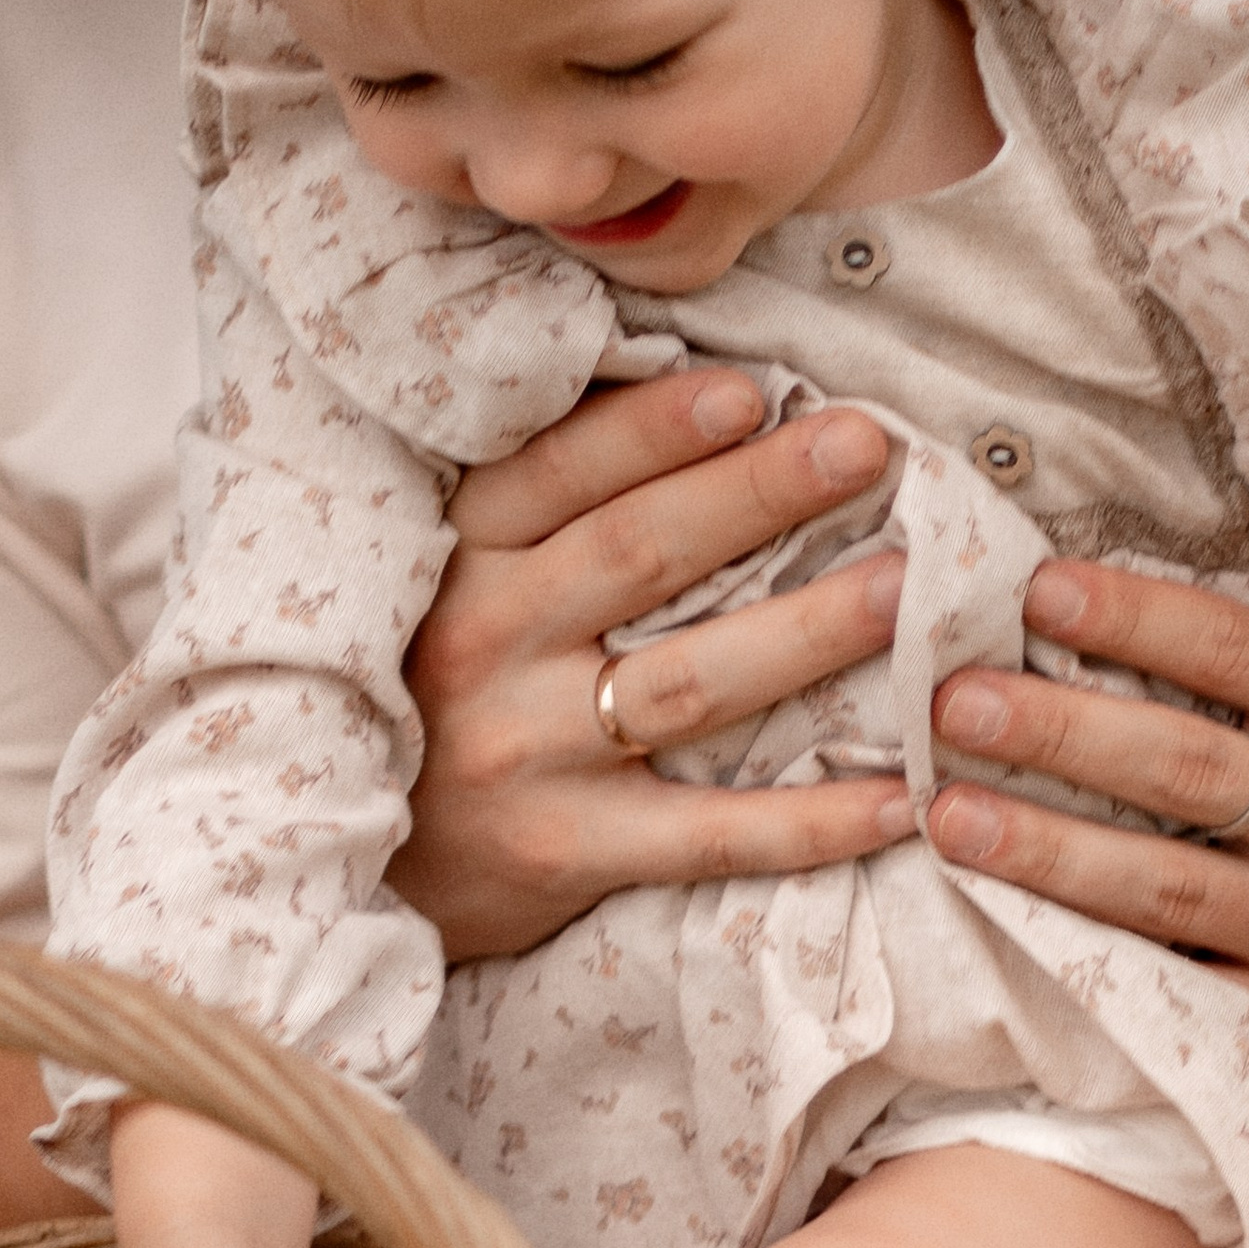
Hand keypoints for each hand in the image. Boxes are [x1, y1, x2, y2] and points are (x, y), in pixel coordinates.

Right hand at [394, 371, 911, 959]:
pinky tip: (899, 798)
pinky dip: (808, 823)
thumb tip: (702, 403)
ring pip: (689, 683)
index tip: (754, 389)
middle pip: (640, 554)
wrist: (347, 858)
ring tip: (901, 590)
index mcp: (461, 557)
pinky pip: (708, 835)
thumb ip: (548, 507)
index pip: (562, 471)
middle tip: (867, 446)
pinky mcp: (567, 851)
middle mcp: (488, 643)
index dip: (658, 428)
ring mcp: (529, 753)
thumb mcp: (452, 577)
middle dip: (759, 493)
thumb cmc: (435, 687)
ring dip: (805, 634)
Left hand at [921, 557, 1248, 1061]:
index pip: (1235, 652)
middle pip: (1183, 767)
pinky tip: (1008, 926)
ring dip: (1045, 849)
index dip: (1134, 617)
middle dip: (1059, 733)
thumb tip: (1133, 553)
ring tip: (946, 814)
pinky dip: (1092, 956)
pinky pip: (1183, 986)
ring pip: (1167, 885)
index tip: (1036, 588)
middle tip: (954, 704)